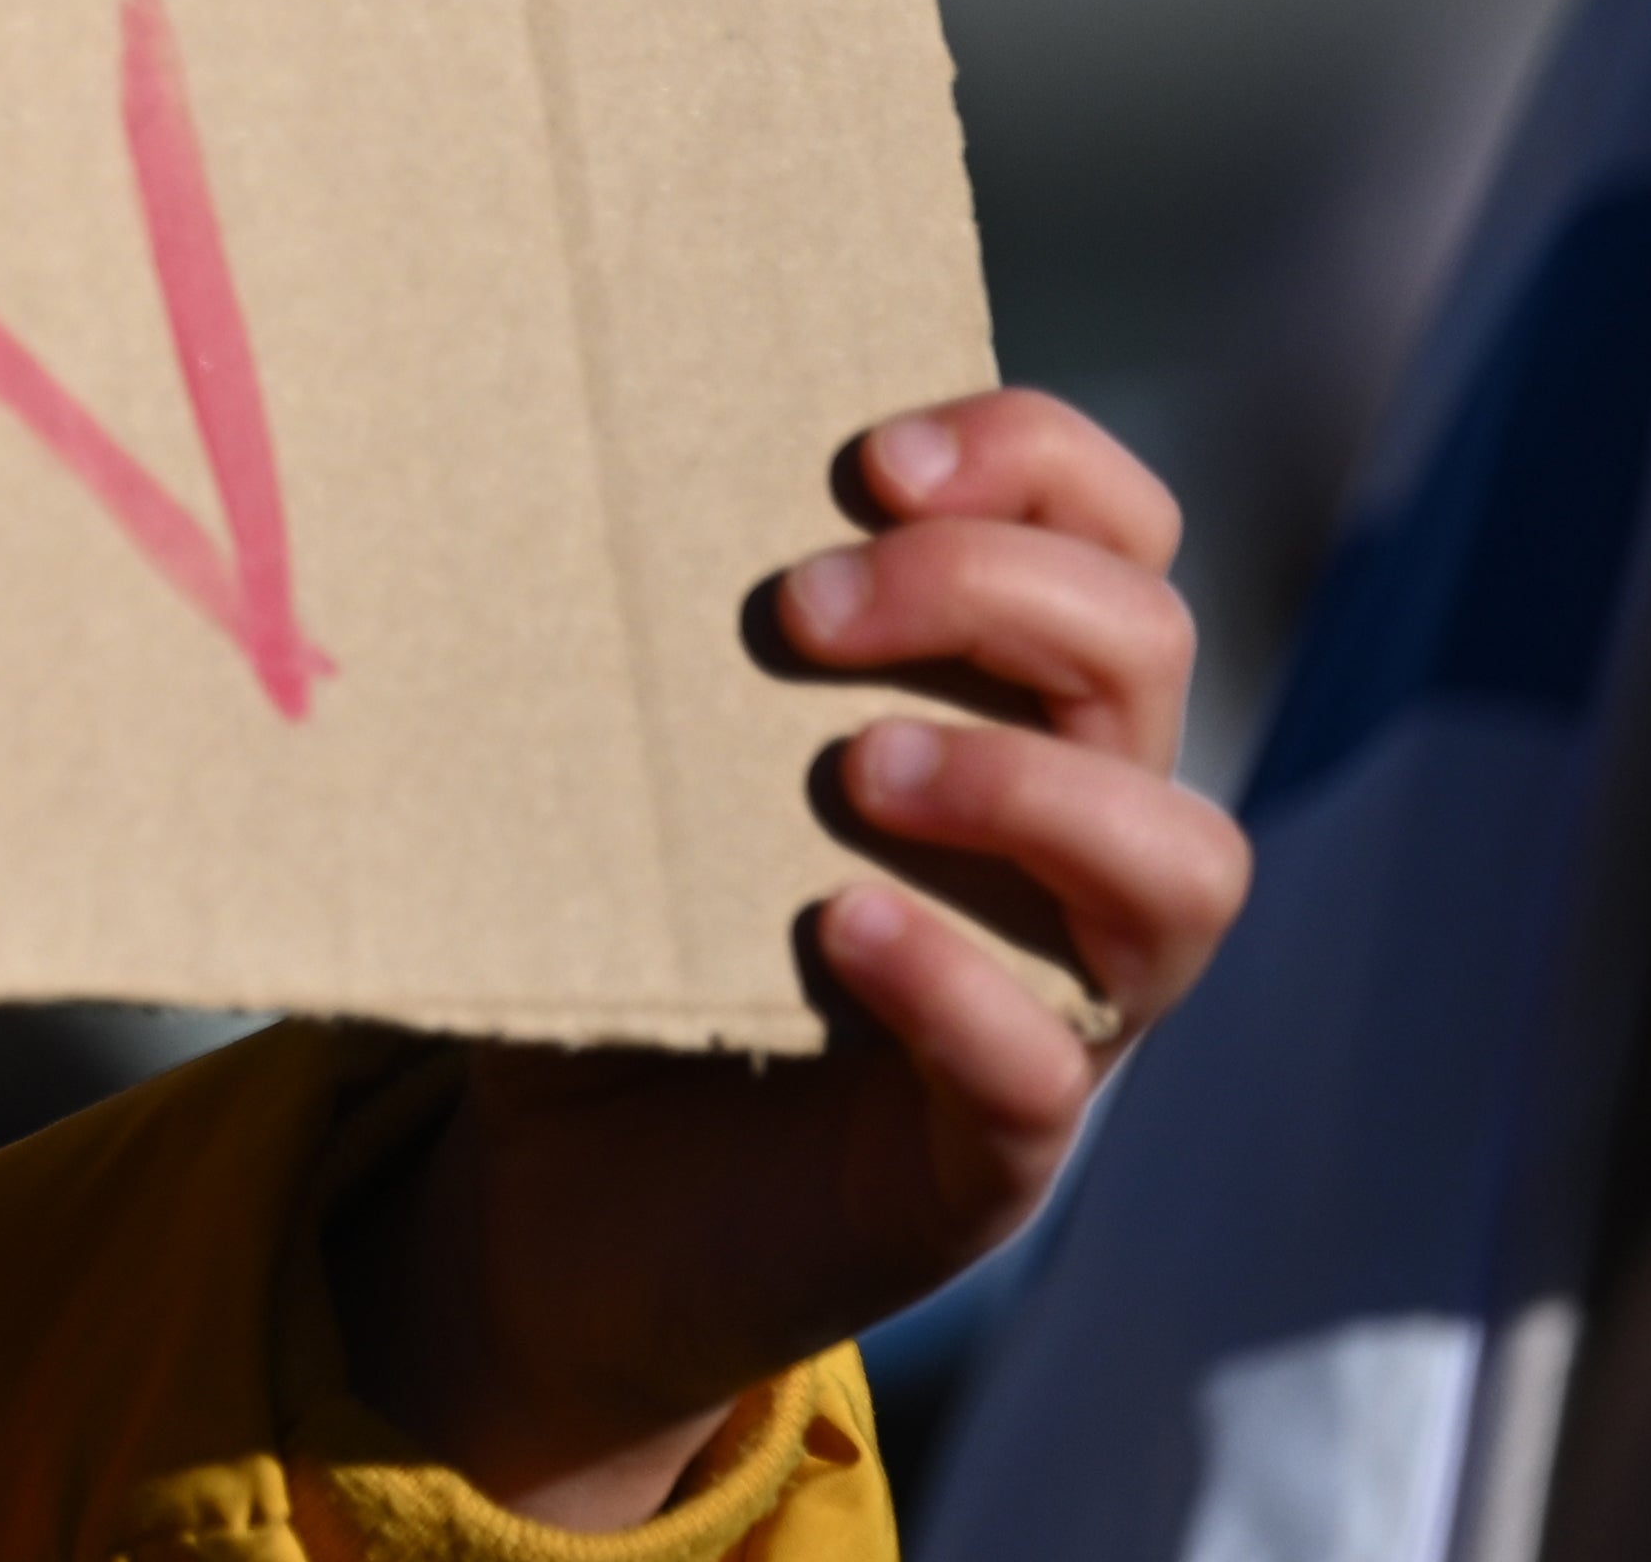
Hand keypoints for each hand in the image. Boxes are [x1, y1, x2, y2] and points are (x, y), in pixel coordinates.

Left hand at [334, 388, 1250, 1526]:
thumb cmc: (600, 929)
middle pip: (1148, 648)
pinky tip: (839, 929)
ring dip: (1026, 782)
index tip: (868, 454)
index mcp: (990, 704)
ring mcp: (1053, 996)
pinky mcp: (994, 1147)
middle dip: (989, 586)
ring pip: (1184, 861)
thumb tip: (466, 452)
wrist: (556, 1197)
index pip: (1109, 533)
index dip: (1032, 459)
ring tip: (851, 768)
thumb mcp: (609, 758)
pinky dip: (957, 983)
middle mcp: (1060, 838)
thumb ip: (599, 630)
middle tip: (799, 607)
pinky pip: (1047, 1064)